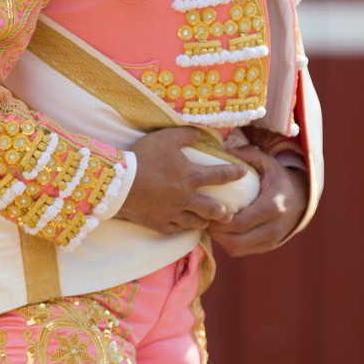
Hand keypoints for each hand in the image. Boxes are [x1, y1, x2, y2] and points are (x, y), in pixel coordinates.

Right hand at [118, 127, 247, 234]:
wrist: (119, 182)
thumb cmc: (143, 157)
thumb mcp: (165, 138)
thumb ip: (185, 135)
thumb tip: (198, 134)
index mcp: (191, 176)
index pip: (219, 176)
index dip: (234, 173)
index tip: (244, 173)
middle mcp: (186, 198)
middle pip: (212, 209)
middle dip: (224, 213)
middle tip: (230, 215)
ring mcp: (173, 213)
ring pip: (195, 222)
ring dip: (204, 221)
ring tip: (207, 221)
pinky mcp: (159, 223)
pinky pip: (176, 229)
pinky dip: (182, 228)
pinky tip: (183, 226)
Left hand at [207, 143, 308, 255]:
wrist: (303, 197)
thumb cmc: (280, 178)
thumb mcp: (268, 162)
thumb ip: (248, 154)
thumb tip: (225, 149)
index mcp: (272, 207)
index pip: (239, 223)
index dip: (218, 221)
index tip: (207, 209)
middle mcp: (273, 227)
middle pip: (236, 242)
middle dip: (216, 233)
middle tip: (205, 219)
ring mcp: (272, 240)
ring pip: (237, 249)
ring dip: (221, 239)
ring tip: (213, 224)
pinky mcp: (269, 246)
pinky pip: (244, 251)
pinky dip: (230, 243)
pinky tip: (224, 230)